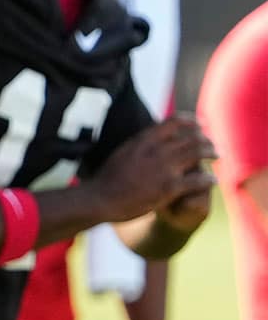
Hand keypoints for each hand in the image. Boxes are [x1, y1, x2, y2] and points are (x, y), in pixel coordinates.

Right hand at [86, 115, 216, 224]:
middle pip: (190, 137)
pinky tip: (212, 180)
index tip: (198, 123)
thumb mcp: (123, 151)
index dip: (189, 121)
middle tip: (211, 143)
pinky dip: (208, 178)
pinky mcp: (169, 188)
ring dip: (211, 153)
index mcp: (143, 140)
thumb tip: (149, 134)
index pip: (173, 122)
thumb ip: (139, 143)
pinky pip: (198, 180)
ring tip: (217, 155)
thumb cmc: (108, 177)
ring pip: (198, 154)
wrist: (101, 198)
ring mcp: (164, 169)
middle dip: (205, 139)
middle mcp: (156, 151)